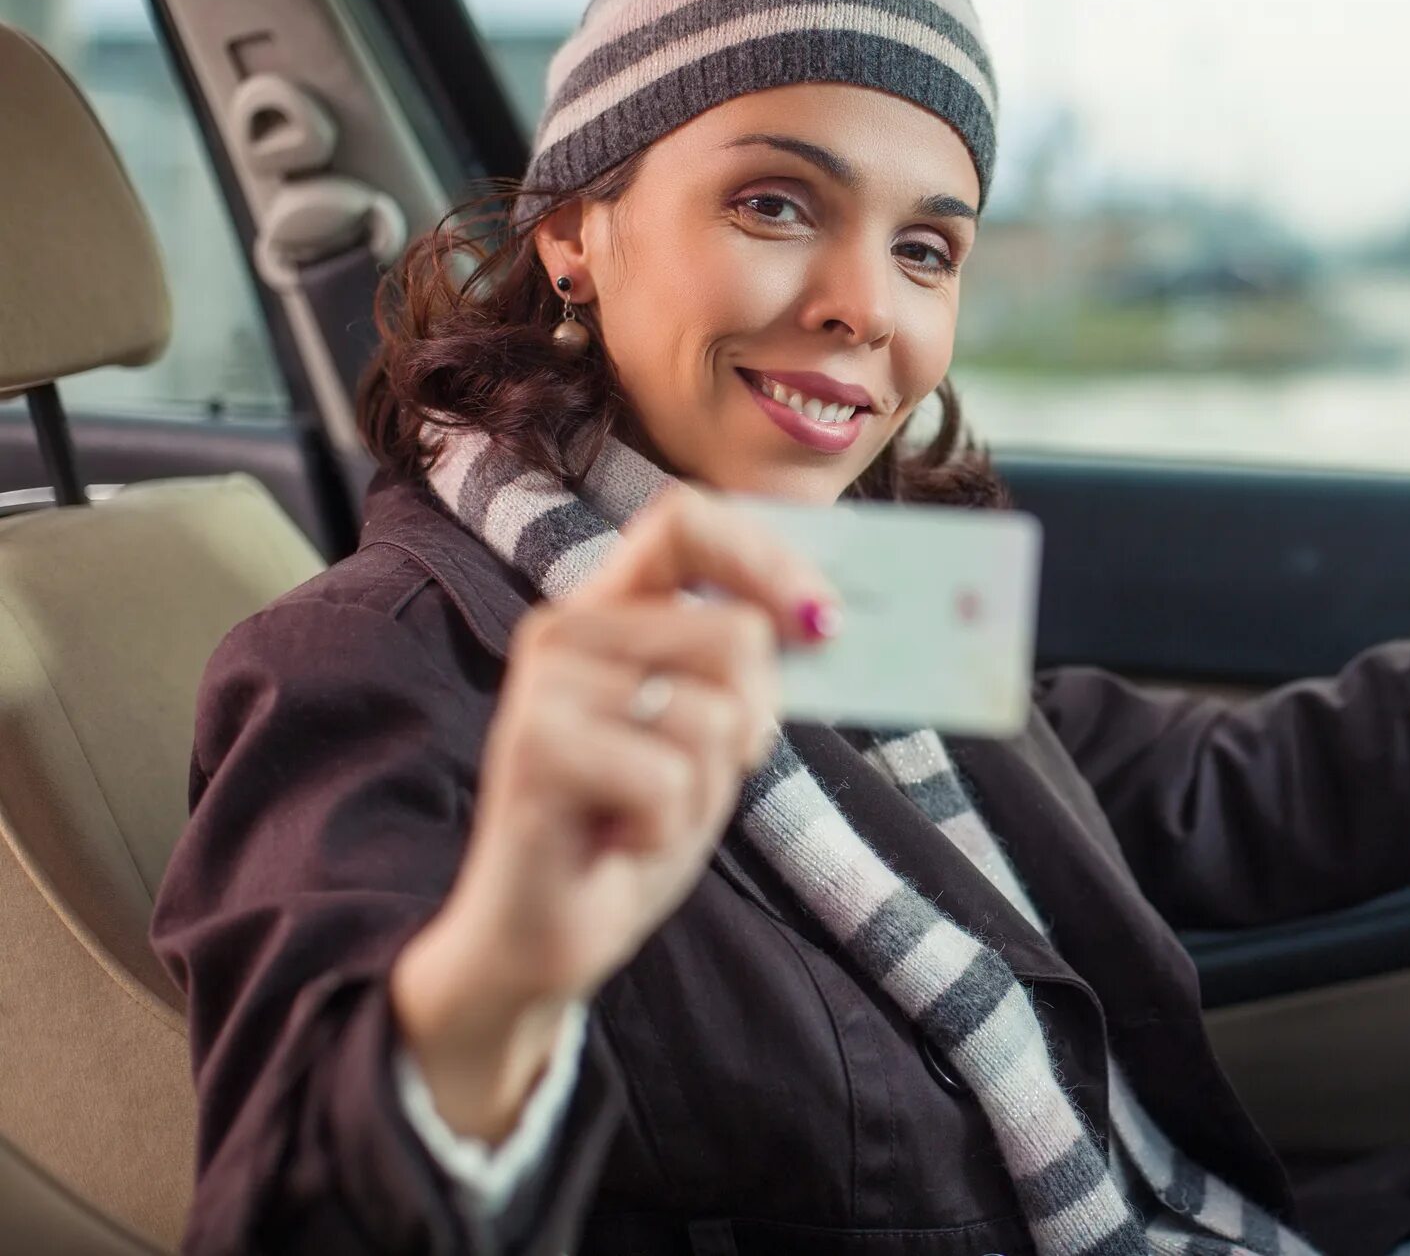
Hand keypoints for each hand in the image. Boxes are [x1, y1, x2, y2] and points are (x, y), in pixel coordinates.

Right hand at [390, 482, 838, 1140]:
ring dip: (705, 789)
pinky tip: (617, 842)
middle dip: (752, 722)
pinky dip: (666, 830)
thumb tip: (826, 616)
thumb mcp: (709, 737)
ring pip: (713, 713)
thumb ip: (745, 670)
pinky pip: (671, 777)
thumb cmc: (630, 827)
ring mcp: (545, 685)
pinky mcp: (535, 748)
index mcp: (609, 609)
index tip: (820, 622)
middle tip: (698, 775)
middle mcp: (567, 629)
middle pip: (734, 633)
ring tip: (644, 813)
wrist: (541, 938)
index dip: (765, 557)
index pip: (684, 520)